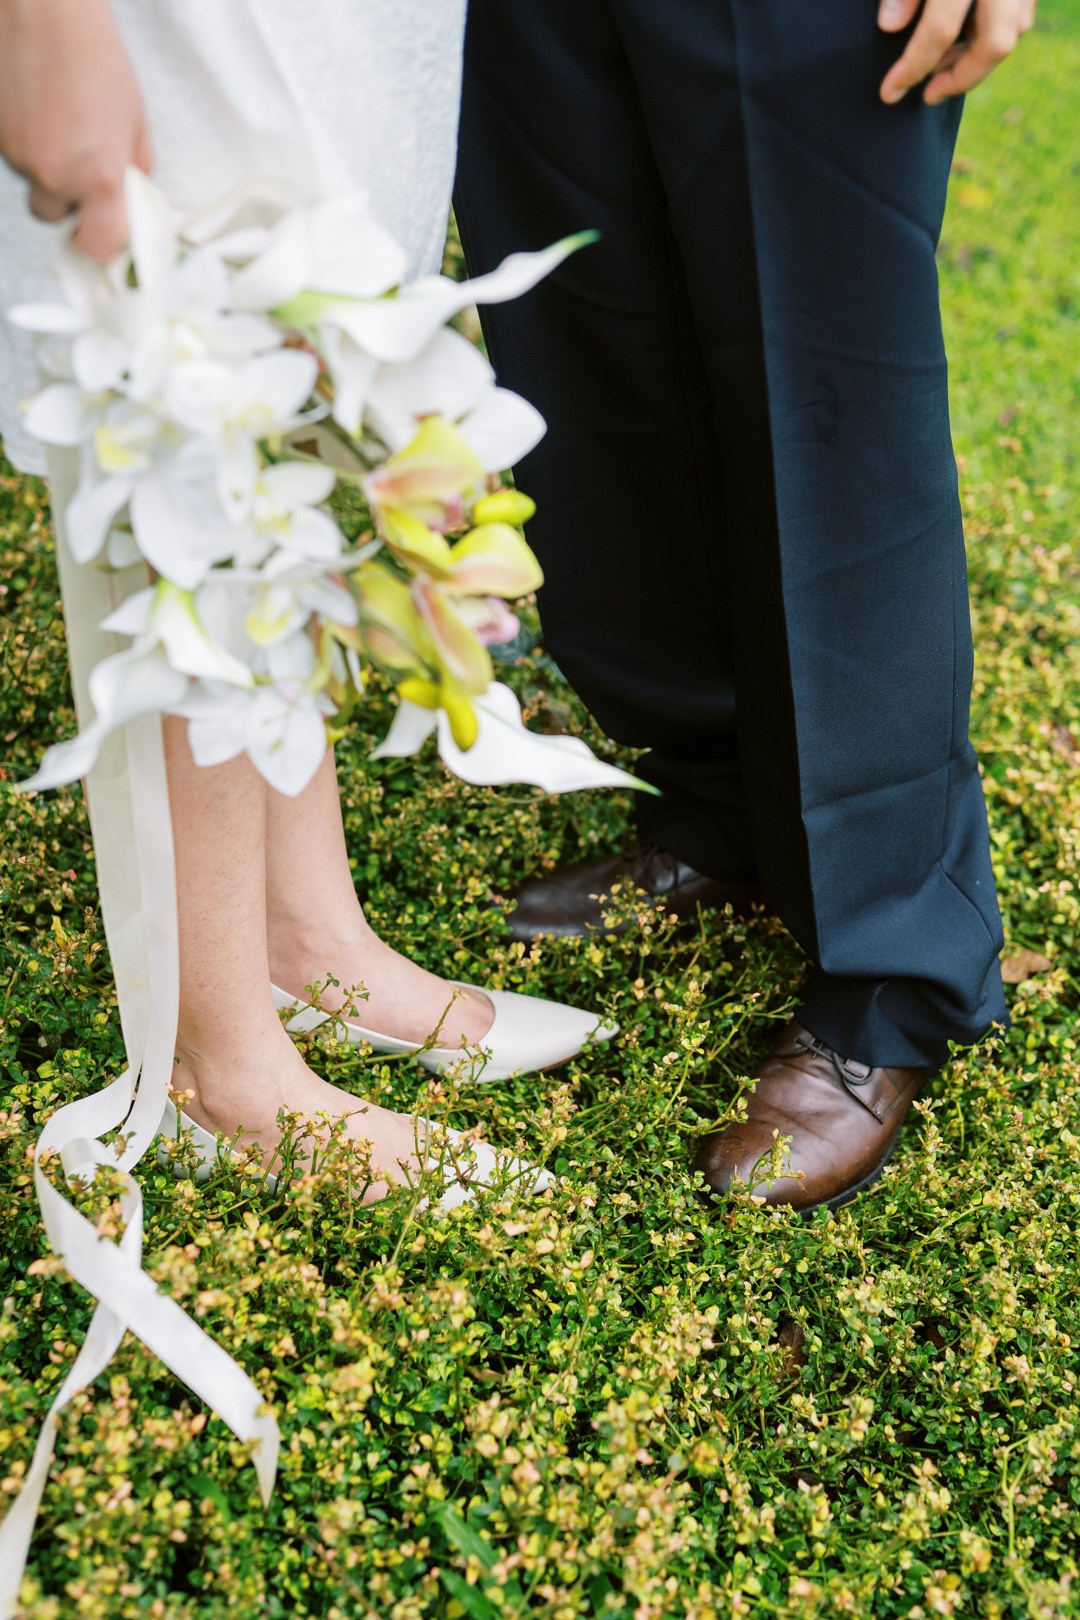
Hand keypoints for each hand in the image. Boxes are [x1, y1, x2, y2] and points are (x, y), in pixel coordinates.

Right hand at [0, 0, 150, 259]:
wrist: (42, 10)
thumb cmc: (92, 54)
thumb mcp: (135, 120)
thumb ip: (133, 170)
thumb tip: (131, 198)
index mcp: (98, 176)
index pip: (99, 246)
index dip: (102, 241)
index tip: (106, 228)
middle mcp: (53, 174)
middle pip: (55, 216)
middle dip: (68, 200)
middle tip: (81, 164)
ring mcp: (16, 156)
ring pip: (32, 182)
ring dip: (46, 165)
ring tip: (59, 120)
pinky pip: (12, 155)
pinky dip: (25, 141)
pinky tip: (37, 107)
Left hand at [878, 0, 1036, 105]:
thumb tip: (888, 26)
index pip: (940, 31)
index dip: (912, 68)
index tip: (889, 93)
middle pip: (994, 45)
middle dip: (961, 78)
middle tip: (930, 93)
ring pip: (1015, 29)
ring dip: (980, 55)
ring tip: (943, 64)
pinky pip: (1022, 11)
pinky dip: (996, 31)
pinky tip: (967, 37)